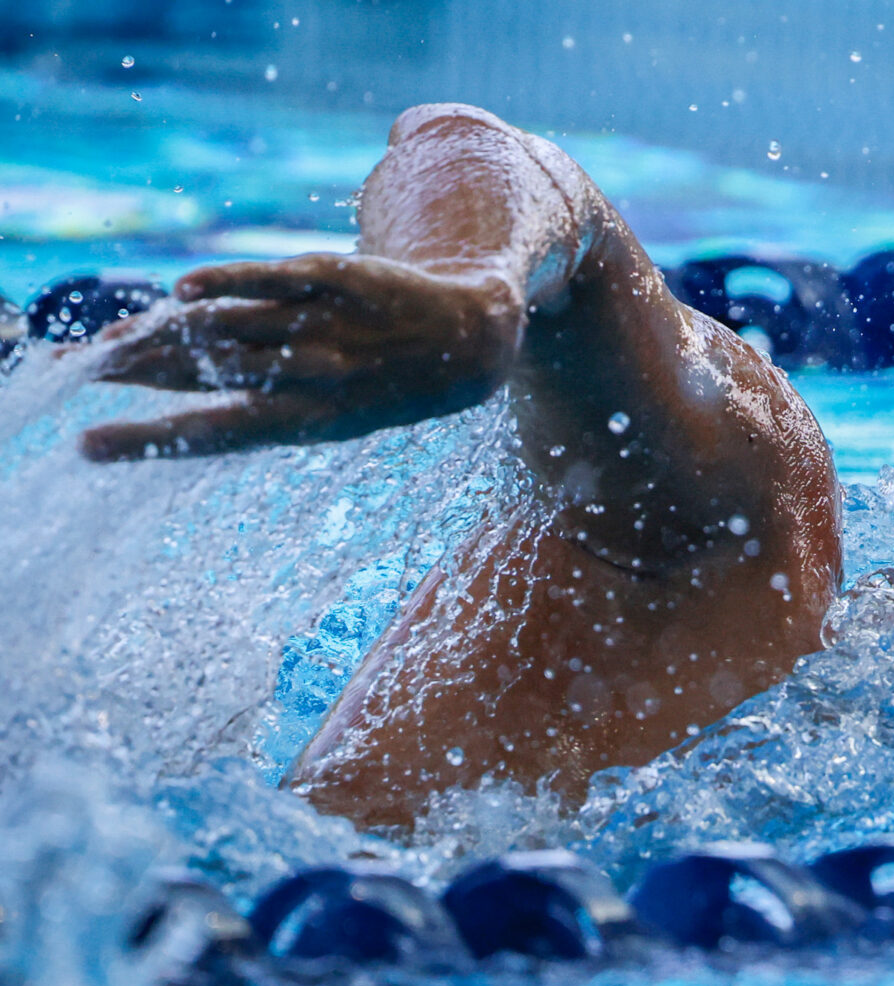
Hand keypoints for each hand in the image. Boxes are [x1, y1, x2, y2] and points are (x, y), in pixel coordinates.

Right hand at [80, 253, 514, 460]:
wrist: (469, 345)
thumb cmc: (376, 381)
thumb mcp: (319, 407)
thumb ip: (245, 389)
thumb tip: (160, 378)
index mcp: (306, 423)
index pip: (214, 434)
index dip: (150, 441)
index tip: (86, 447)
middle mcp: (315, 381)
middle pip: (211, 378)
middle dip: (138, 378)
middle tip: (73, 373)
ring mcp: (328, 330)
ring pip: (235, 331)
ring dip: (165, 335)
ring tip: (105, 344)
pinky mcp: (341, 281)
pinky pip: (279, 280)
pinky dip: (232, 283)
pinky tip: (182, 288)